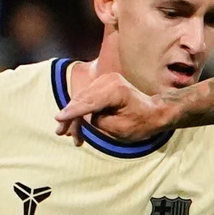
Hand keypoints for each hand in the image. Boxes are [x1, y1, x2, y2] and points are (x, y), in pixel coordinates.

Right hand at [53, 72, 175, 143]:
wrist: (155, 112)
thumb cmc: (142, 123)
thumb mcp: (119, 129)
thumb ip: (97, 121)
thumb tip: (83, 115)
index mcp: (115, 91)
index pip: (88, 102)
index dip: (72, 112)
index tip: (58, 119)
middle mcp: (109, 81)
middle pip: (82, 100)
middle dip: (70, 117)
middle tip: (60, 133)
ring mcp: (106, 80)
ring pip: (82, 99)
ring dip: (74, 116)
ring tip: (69, 134)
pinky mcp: (104, 84)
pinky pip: (88, 97)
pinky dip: (82, 110)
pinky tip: (76, 125)